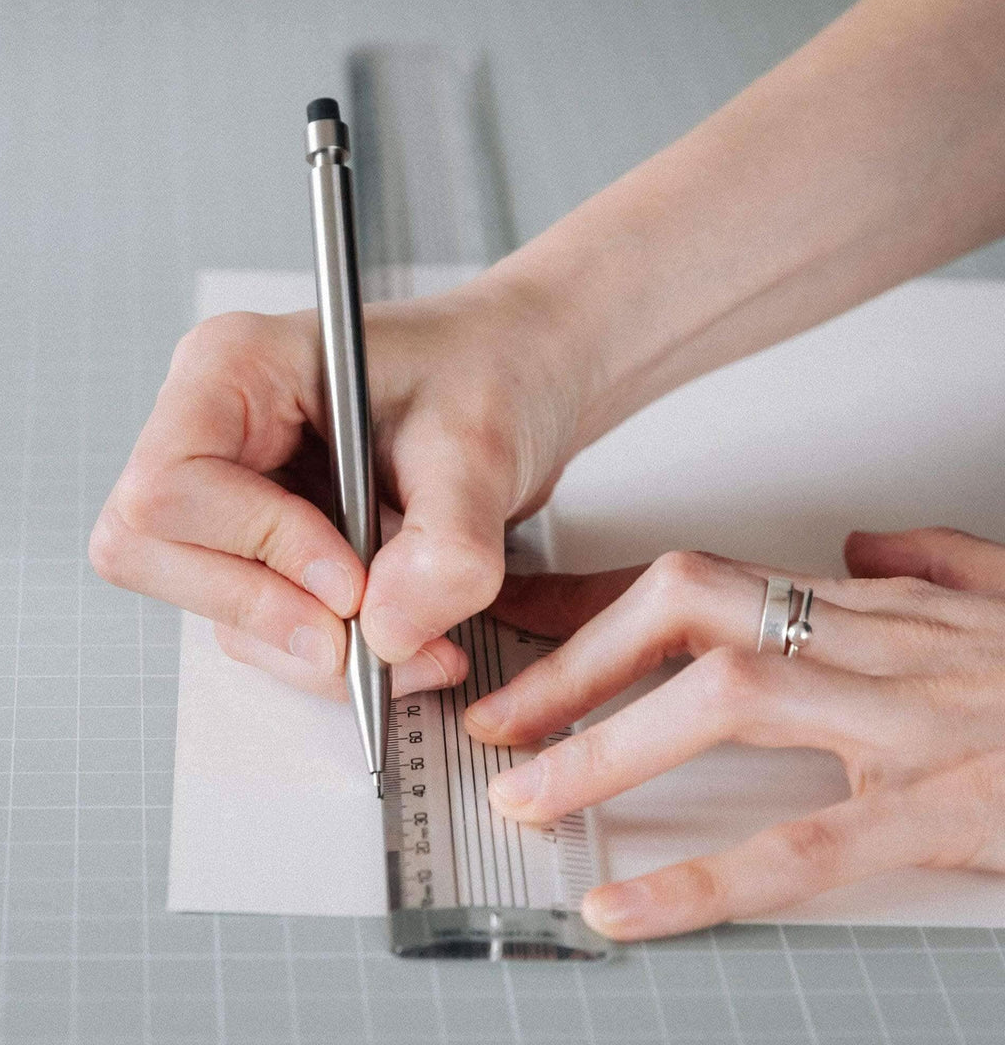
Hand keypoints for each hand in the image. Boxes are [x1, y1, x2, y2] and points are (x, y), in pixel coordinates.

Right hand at [89, 280, 583, 698]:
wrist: (522, 382)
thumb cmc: (491, 371)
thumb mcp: (482, 446)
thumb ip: (444, 544)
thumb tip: (384, 635)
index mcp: (235, 369)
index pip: (170, 488)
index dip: (255, 548)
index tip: (350, 582)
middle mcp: (215, 431)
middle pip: (157, 556)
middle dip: (268, 613)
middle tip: (374, 637)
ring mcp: (236, 491)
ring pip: (216, 606)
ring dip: (314, 650)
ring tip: (420, 647)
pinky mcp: (268, 542)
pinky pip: (266, 623)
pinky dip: (332, 653)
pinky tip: (405, 642)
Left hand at [464, 527, 1004, 939]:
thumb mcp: (1003, 596)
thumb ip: (929, 561)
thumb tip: (860, 543)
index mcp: (867, 606)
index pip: (696, 580)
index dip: (592, 604)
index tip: (517, 630)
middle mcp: (872, 642)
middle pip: (690, 611)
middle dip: (577, 662)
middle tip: (495, 718)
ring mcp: (907, 721)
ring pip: (729, 704)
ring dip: (608, 747)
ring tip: (525, 796)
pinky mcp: (946, 810)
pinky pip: (803, 845)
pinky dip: (700, 879)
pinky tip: (623, 906)